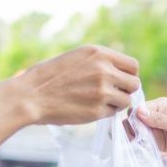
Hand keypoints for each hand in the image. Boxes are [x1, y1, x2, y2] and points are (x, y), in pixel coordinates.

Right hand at [12, 45, 140, 124]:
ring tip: (100, 101)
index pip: (133, 66)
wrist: (32, 95)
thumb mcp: (78, 57)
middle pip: (135, 84)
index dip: (129, 75)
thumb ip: (101, 62)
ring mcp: (102, 92)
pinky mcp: (97, 110)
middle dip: (126, 90)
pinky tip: (90, 108)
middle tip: (113, 94)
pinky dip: (106, 113)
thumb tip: (122, 73)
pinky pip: (114, 113)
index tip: (120, 81)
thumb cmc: (51, 76)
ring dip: (117, 103)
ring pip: (127, 101)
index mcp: (99, 54)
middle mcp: (104, 70)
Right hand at [135, 97, 166, 157]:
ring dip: (135, 139)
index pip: (140, 108)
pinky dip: (139, 146)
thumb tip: (139, 111)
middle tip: (138, 141)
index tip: (138, 131)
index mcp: (163, 105)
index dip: (135, 119)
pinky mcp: (155, 142)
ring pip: (135, 132)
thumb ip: (161, 120)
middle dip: (133, 130)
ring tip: (141, 147)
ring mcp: (155, 129)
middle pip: (134, 120)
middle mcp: (157, 115)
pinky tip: (142, 151)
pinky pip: (142, 142)